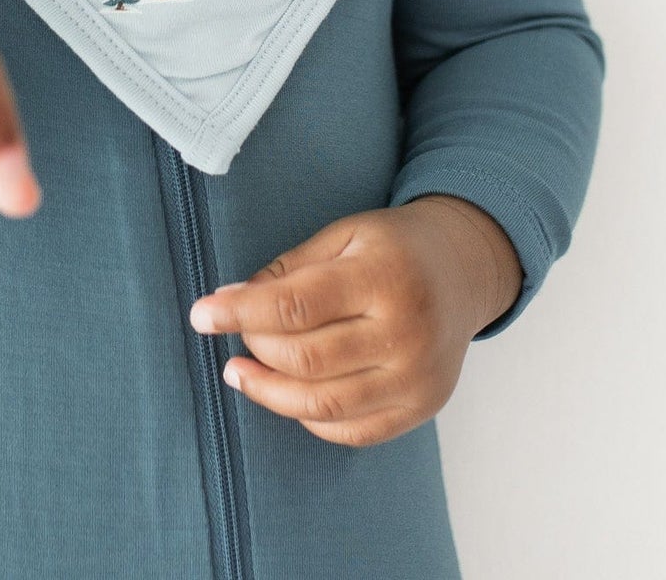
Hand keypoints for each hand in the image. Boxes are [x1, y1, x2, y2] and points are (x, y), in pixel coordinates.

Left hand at [188, 196, 521, 445]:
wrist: (463, 271)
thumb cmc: (393, 247)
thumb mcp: (344, 236)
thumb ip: (290, 270)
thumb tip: (229, 302)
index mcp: (384, 276)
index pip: (296, 305)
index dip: (241, 313)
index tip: (201, 314)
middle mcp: (406, 332)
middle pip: (306, 359)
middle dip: (255, 349)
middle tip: (230, 336)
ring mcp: (417, 378)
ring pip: (324, 404)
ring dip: (269, 393)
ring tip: (239, 373)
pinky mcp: (421, 408)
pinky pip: (351, 429)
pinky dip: (309, 417)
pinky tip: (287, 394)